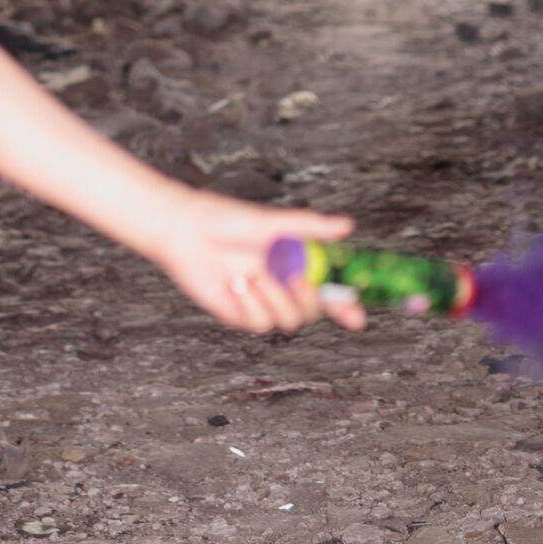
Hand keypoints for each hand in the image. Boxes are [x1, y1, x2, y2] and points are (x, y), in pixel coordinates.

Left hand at [143, 191, 367, 336]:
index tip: (357, 317)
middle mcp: (280, 285)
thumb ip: (309, 227)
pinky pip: (259, 322)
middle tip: (294, 277)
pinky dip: (249, 303)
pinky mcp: (240, 314)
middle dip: (308, 299)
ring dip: (272, 297)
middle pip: (311, 311)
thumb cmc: (227, 220)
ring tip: (249, 273)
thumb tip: (347, 226)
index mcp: (293, 263)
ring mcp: (261, 302)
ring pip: (287, 320)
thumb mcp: (271, 223)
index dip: (345, 307)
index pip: (327, 291)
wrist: (185, 231)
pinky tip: (234, 283)